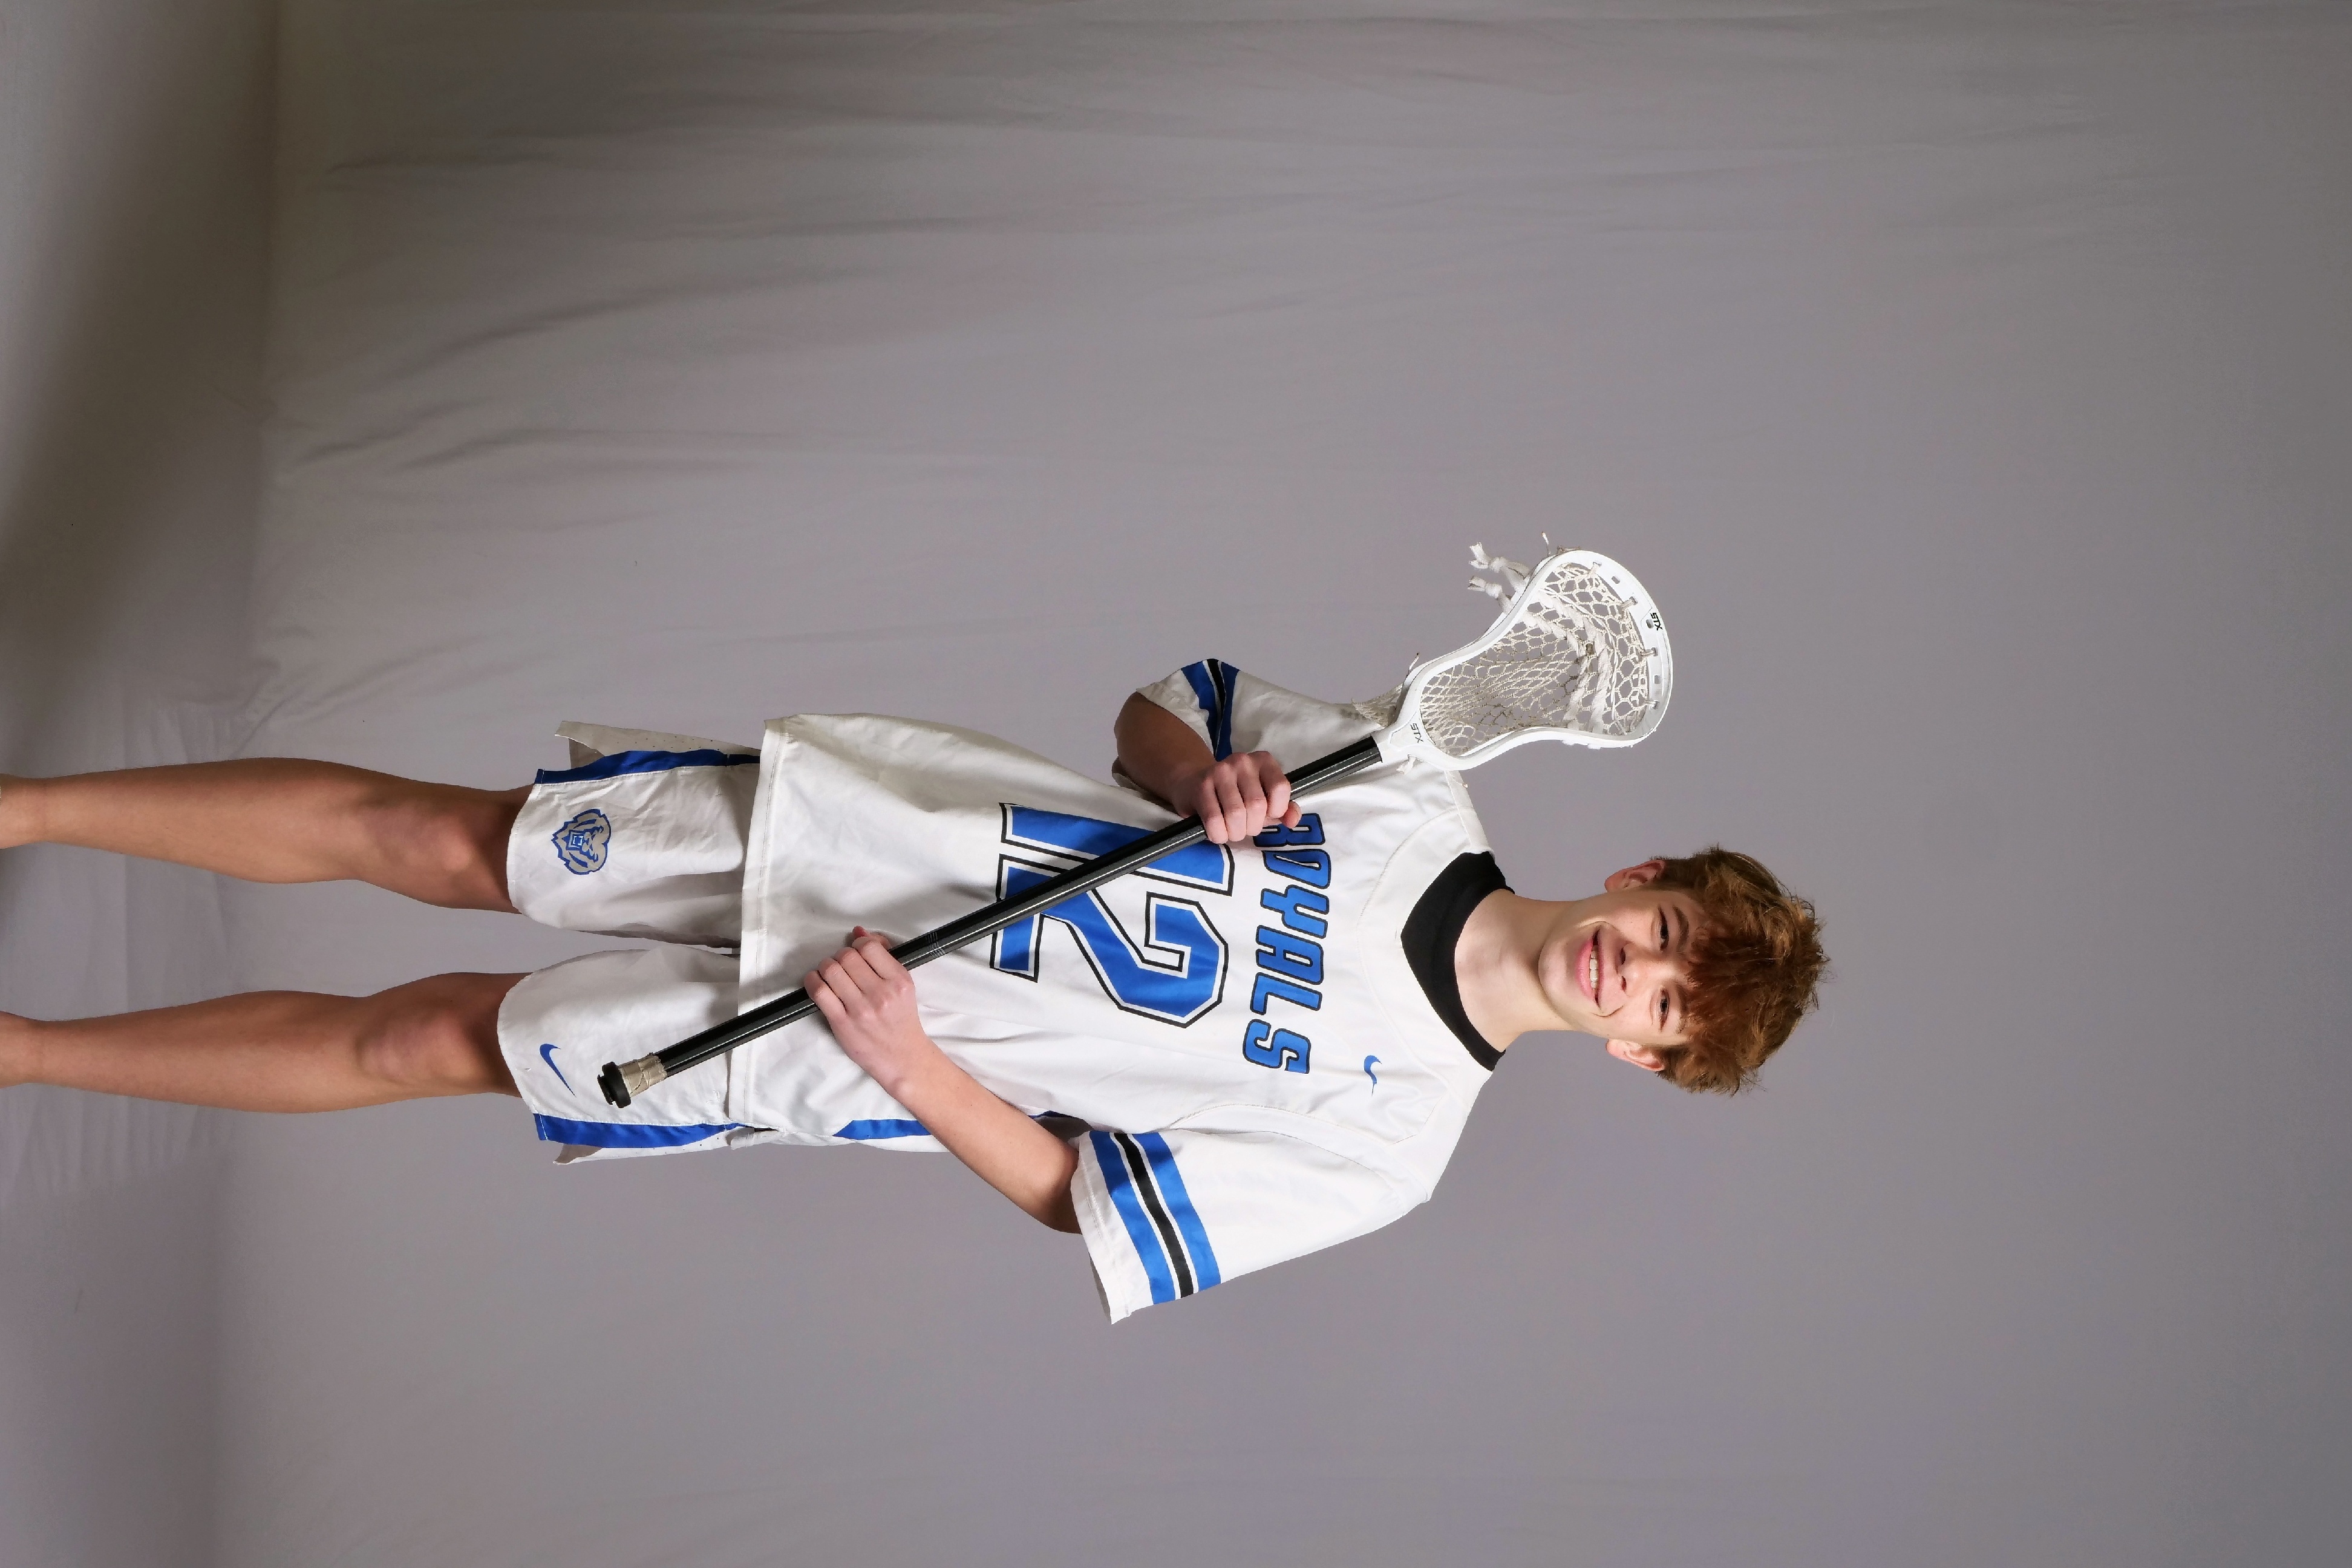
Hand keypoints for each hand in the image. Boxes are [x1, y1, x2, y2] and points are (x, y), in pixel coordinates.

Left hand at [806, 928, 934, 1094]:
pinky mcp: (842, 1023)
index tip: (857, 952)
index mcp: (899, 981)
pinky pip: (819, 991)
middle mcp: (881, 994)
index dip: (858, 944)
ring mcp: (860, 1009)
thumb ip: (884, 957)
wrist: (901, 1057)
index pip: (869, 947)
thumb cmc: (901, 1019)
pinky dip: (813, 980)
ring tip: (830, 974)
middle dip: (841, 956)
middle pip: (847, 956)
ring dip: (826, 967)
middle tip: (843, 965)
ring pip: (831, 970)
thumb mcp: (903, 985)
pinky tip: (816, 981)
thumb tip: (858, 932)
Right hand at [1176, 750, 1302, 844]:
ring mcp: (1220, 771)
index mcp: (1264, 761)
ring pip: (1236, 815)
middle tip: (1245, 827)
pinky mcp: (1201, 786)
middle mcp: (1243, 761)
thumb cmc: (1236, 795)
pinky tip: (1218, 832)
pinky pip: (1214, 820)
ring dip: (1235, 833)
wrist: (1194, 784)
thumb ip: (1284, 809)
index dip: (1276, 810)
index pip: (1280, 788)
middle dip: (1252, 827)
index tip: (1267, 815)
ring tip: (1232, 830)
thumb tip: (1292, 820)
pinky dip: (1218, 834)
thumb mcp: (1264, 799)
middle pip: (1257, 805)